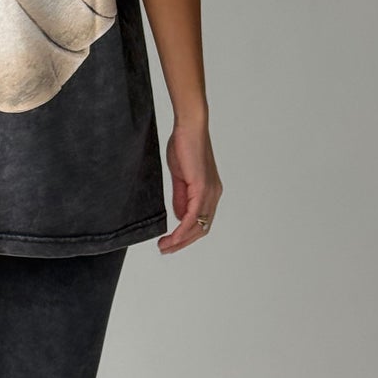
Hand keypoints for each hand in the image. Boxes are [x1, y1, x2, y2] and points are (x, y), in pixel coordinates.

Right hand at [158, 119, 222, 253]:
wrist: (189, 128)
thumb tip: (179, 216)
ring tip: (164, 246)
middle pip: (201, 228)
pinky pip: (193, 215)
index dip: (186, 236)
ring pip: (198, 225)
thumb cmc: (184, 146)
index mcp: (209, 192)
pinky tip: (173, 237)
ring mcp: (209, 192)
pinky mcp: (202, 188)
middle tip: (165, 249)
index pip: (201, 222)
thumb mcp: (180, 177)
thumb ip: (180, 197)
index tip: (170, 243)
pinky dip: (182, 229)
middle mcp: (214, 194)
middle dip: (182, 243)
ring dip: (181, 240)